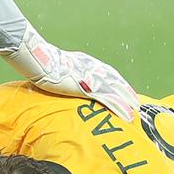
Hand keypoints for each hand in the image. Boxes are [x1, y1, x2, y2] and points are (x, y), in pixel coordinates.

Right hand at [0, 23, 140, 123]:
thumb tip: (51, 78)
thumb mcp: (52, 67)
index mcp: (83, 62)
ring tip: (135, 110)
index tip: (121, 88)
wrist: (38, 59)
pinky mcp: (88, 87)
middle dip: (124, 90)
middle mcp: (91, 67)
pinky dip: (120, 106)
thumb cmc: (39, 63)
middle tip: (134, 101)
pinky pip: (109, 98)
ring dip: (126, 100)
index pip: (103, 71)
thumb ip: (58, 73)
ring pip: (115, 89)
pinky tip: (127, 114)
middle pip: (113, 79)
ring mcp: (90, 76)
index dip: (114, 81)